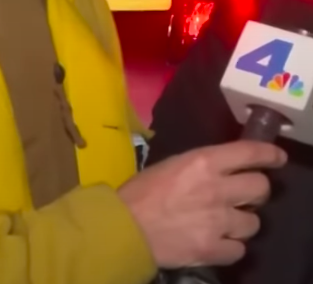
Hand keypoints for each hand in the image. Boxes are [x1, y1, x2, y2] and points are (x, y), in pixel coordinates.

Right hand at [118, 140, 286, 268]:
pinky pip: (240, 249)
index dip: (269, 154)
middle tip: (244, 194)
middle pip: (260, 187)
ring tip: (225, 221)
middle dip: (256, 190)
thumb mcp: (171, 164)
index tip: (276, 157)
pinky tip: (216, 240)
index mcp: (203, 162)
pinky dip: (230, 245)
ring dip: (242, 221)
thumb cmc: (142, 190)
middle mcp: (217, 190)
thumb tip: (220, 169)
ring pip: (254, 222)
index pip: (250, 153)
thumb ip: (200, 166)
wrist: (125, 226)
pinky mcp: (215, 249)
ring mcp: (219, 222)